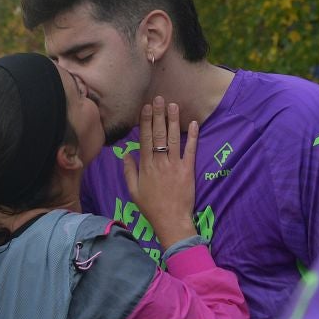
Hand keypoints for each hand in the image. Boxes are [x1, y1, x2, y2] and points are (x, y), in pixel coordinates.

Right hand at [123, 96, 199, 249]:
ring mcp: (174, 164)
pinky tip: (193, 123)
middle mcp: (159, 161)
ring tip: (173, 105)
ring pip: (173, 138)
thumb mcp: (133, 191)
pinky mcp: (188, 169)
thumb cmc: (151, 207)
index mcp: (145, 166)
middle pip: (158, 134)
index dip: (145, 122)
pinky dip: (192, 136)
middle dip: (158, 115)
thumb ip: (129, 171)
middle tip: (159, 99)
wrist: (171, 220)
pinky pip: (190, 150)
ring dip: (173, 120)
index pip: (145, 138)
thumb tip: (126, 154)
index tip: (145, 108)